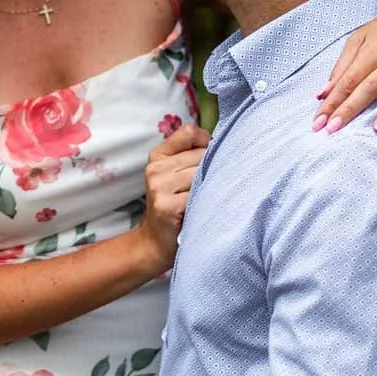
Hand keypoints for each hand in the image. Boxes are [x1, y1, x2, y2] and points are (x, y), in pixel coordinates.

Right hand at [137, 123, 210, 271]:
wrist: (155, 243)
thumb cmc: (174, 207)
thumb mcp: (175, 175)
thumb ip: (191, 154)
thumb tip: (221, 141)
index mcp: (157, 156)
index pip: (189, 132)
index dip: (206, 142)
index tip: (211, 159)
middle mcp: (155, 169)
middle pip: (201, 154)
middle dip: (213, 168)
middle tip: (212, 187)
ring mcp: (159, 187)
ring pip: (203, 174)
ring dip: (212, 186)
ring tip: (208, 199)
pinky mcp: (167, 206)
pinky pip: (201, 194)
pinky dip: (209, 201)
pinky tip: (205, 210)